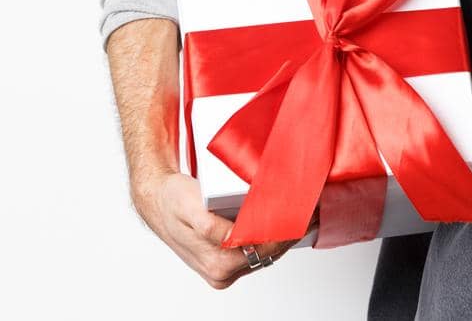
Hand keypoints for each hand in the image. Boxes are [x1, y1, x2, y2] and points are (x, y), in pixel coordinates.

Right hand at [130, 170, 315, 289]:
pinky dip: (272, 237)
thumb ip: (210, 226)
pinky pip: (257, 252)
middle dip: (292, 231)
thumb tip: (231, 236)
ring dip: (285, 235)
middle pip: (270, 253)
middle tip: (314, 208)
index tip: (307, 212)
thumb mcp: (189, 207)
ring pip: (266, 254)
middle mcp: (221, 270)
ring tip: (306, 213)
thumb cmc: (173, 200)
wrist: (158, 203)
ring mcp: (224, 270)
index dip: (288, 229)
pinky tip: (284, 222)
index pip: (265, 248)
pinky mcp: (226, 264)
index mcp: (216, 260)